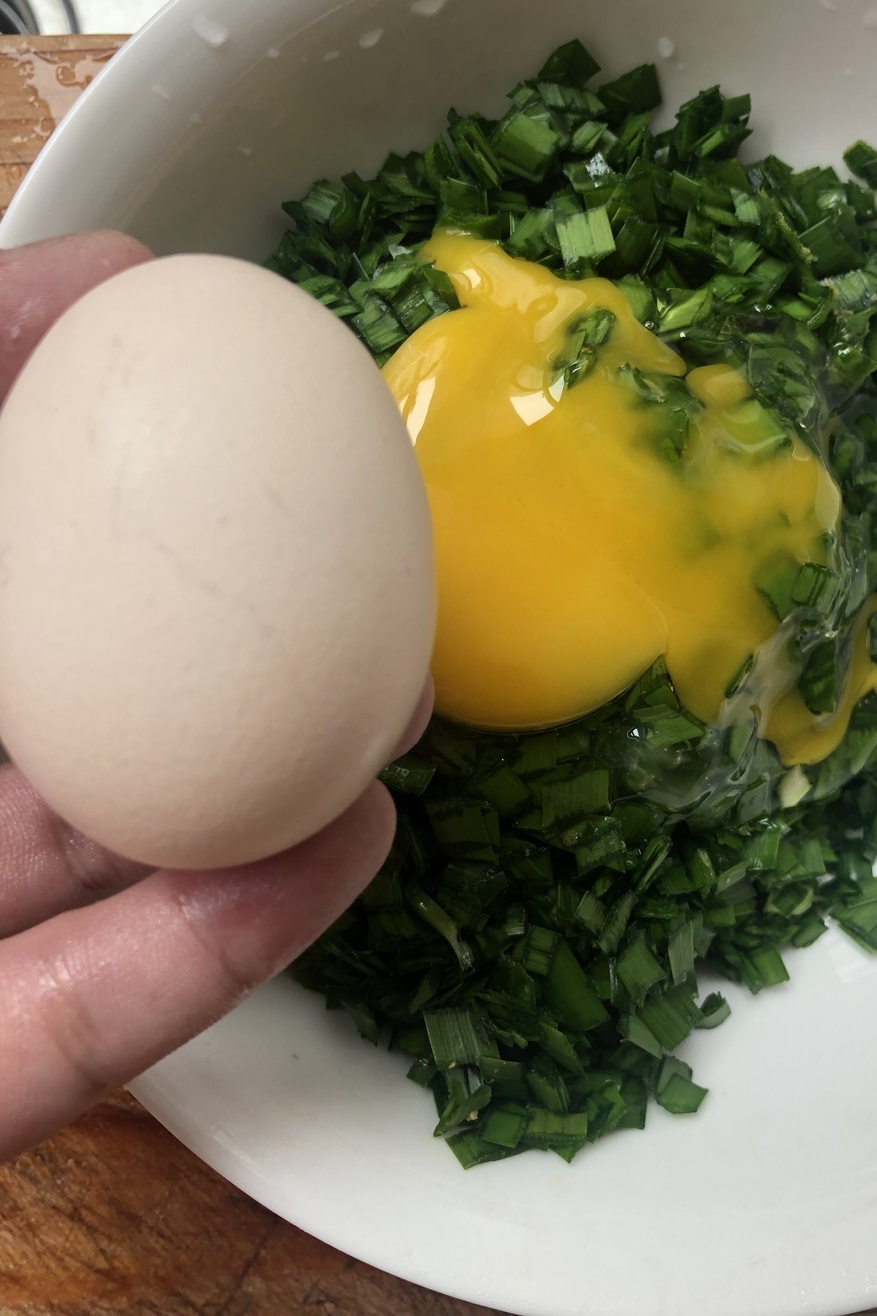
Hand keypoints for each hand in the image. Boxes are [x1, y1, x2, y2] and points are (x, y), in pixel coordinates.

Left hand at [0, 232, 430, 1161]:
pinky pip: (88, 1021)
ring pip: (103, 851)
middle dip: (215, 601)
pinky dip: (218, 942)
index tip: (149, 298)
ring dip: (268, 777)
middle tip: (353, 541)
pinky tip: (340, 855)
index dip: (28, 373)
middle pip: (62, 672)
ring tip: (397, 708)